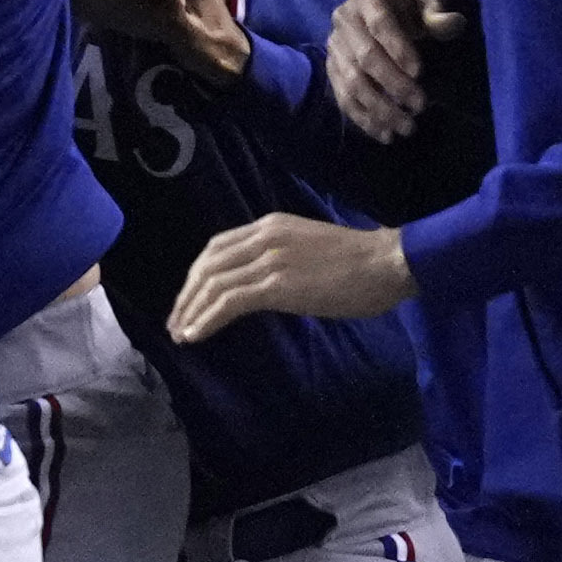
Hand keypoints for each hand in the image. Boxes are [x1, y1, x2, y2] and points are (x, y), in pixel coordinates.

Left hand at [172, 215, 410, 343]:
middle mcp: (263, 237)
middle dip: (186, 295)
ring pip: (213, 284)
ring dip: (191, 311)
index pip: (217, 248)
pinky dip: (207, 319)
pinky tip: (196, 335)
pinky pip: (229, 302)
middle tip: (175, 322)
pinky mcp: (277, 285)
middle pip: (207, 265)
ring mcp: (269, 260)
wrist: (386, 263)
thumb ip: (280, 258)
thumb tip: (261, 286)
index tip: (188, 300)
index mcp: (269, 226)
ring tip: (181, 334)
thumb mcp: (308, 248)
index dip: (196, 275)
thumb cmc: (359, 262)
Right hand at [321, 0, 452, 140]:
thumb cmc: (407, 2)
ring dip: (379, 109)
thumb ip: (437, 10)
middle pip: (365, 57)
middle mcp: (344, 19)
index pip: (379, 23)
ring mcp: (334, 46)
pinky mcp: (332, 68)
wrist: (380, 5)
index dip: (398, 48)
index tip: (419, 72)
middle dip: (393, 84)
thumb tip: (451, 23)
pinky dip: (363, 119)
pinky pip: (343, 97)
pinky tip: (385, 134)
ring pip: (352, 82)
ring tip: (406, 127)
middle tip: (420, 106)